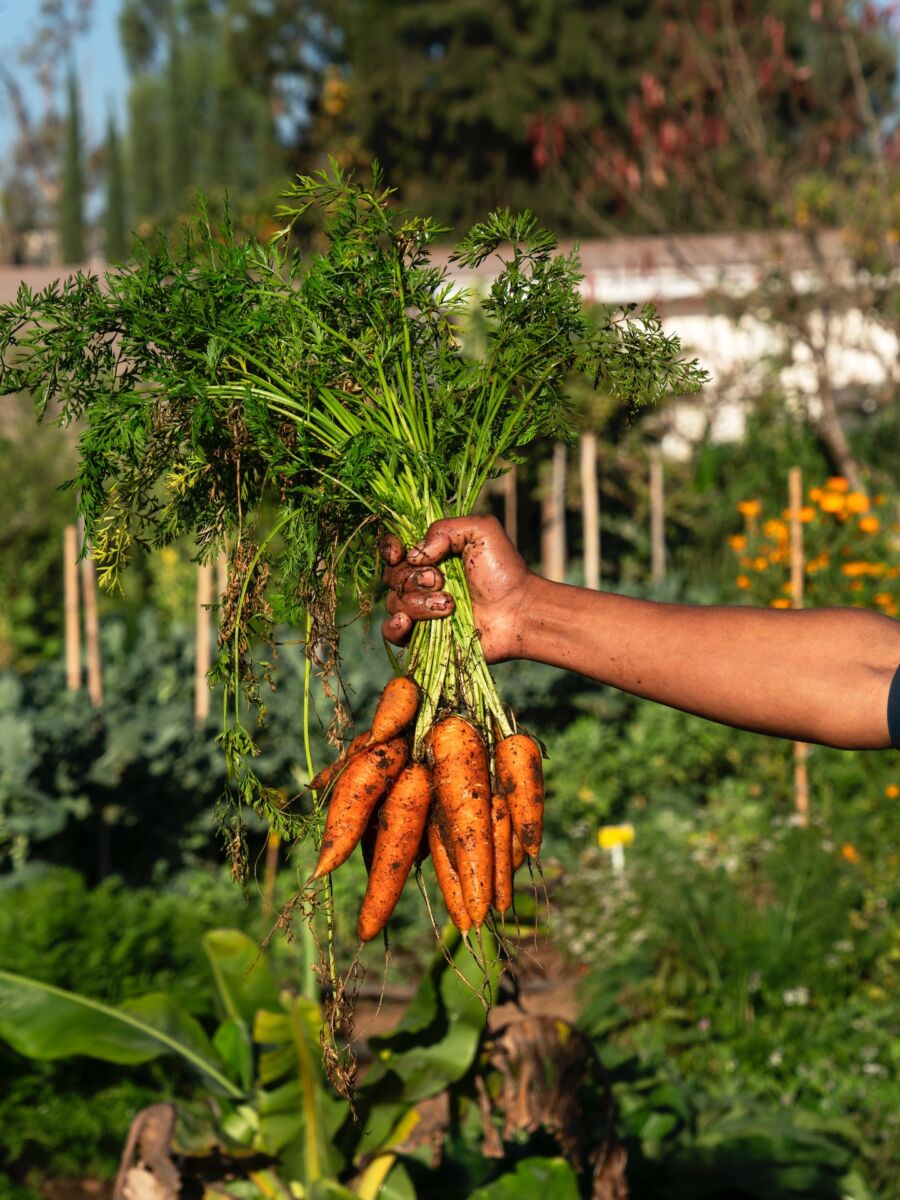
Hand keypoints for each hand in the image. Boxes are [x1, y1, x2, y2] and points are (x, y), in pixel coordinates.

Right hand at [380, 515, 532, 662]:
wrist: (518, 612)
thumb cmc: (504, 570)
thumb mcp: (481, 530)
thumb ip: (444, 528)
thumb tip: (414, 555)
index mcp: (430, 555)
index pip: (392, 548)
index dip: (390, 549)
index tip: (401, 554)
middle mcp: (421, 581)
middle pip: (392, 576)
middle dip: (415, 578)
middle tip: (443, 581)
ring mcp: (420, 609)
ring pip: (394, 602)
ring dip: (418, 602)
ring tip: (449, 606)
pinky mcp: (421, 636)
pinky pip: (390, 632)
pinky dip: (394, 626)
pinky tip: (407, 622)